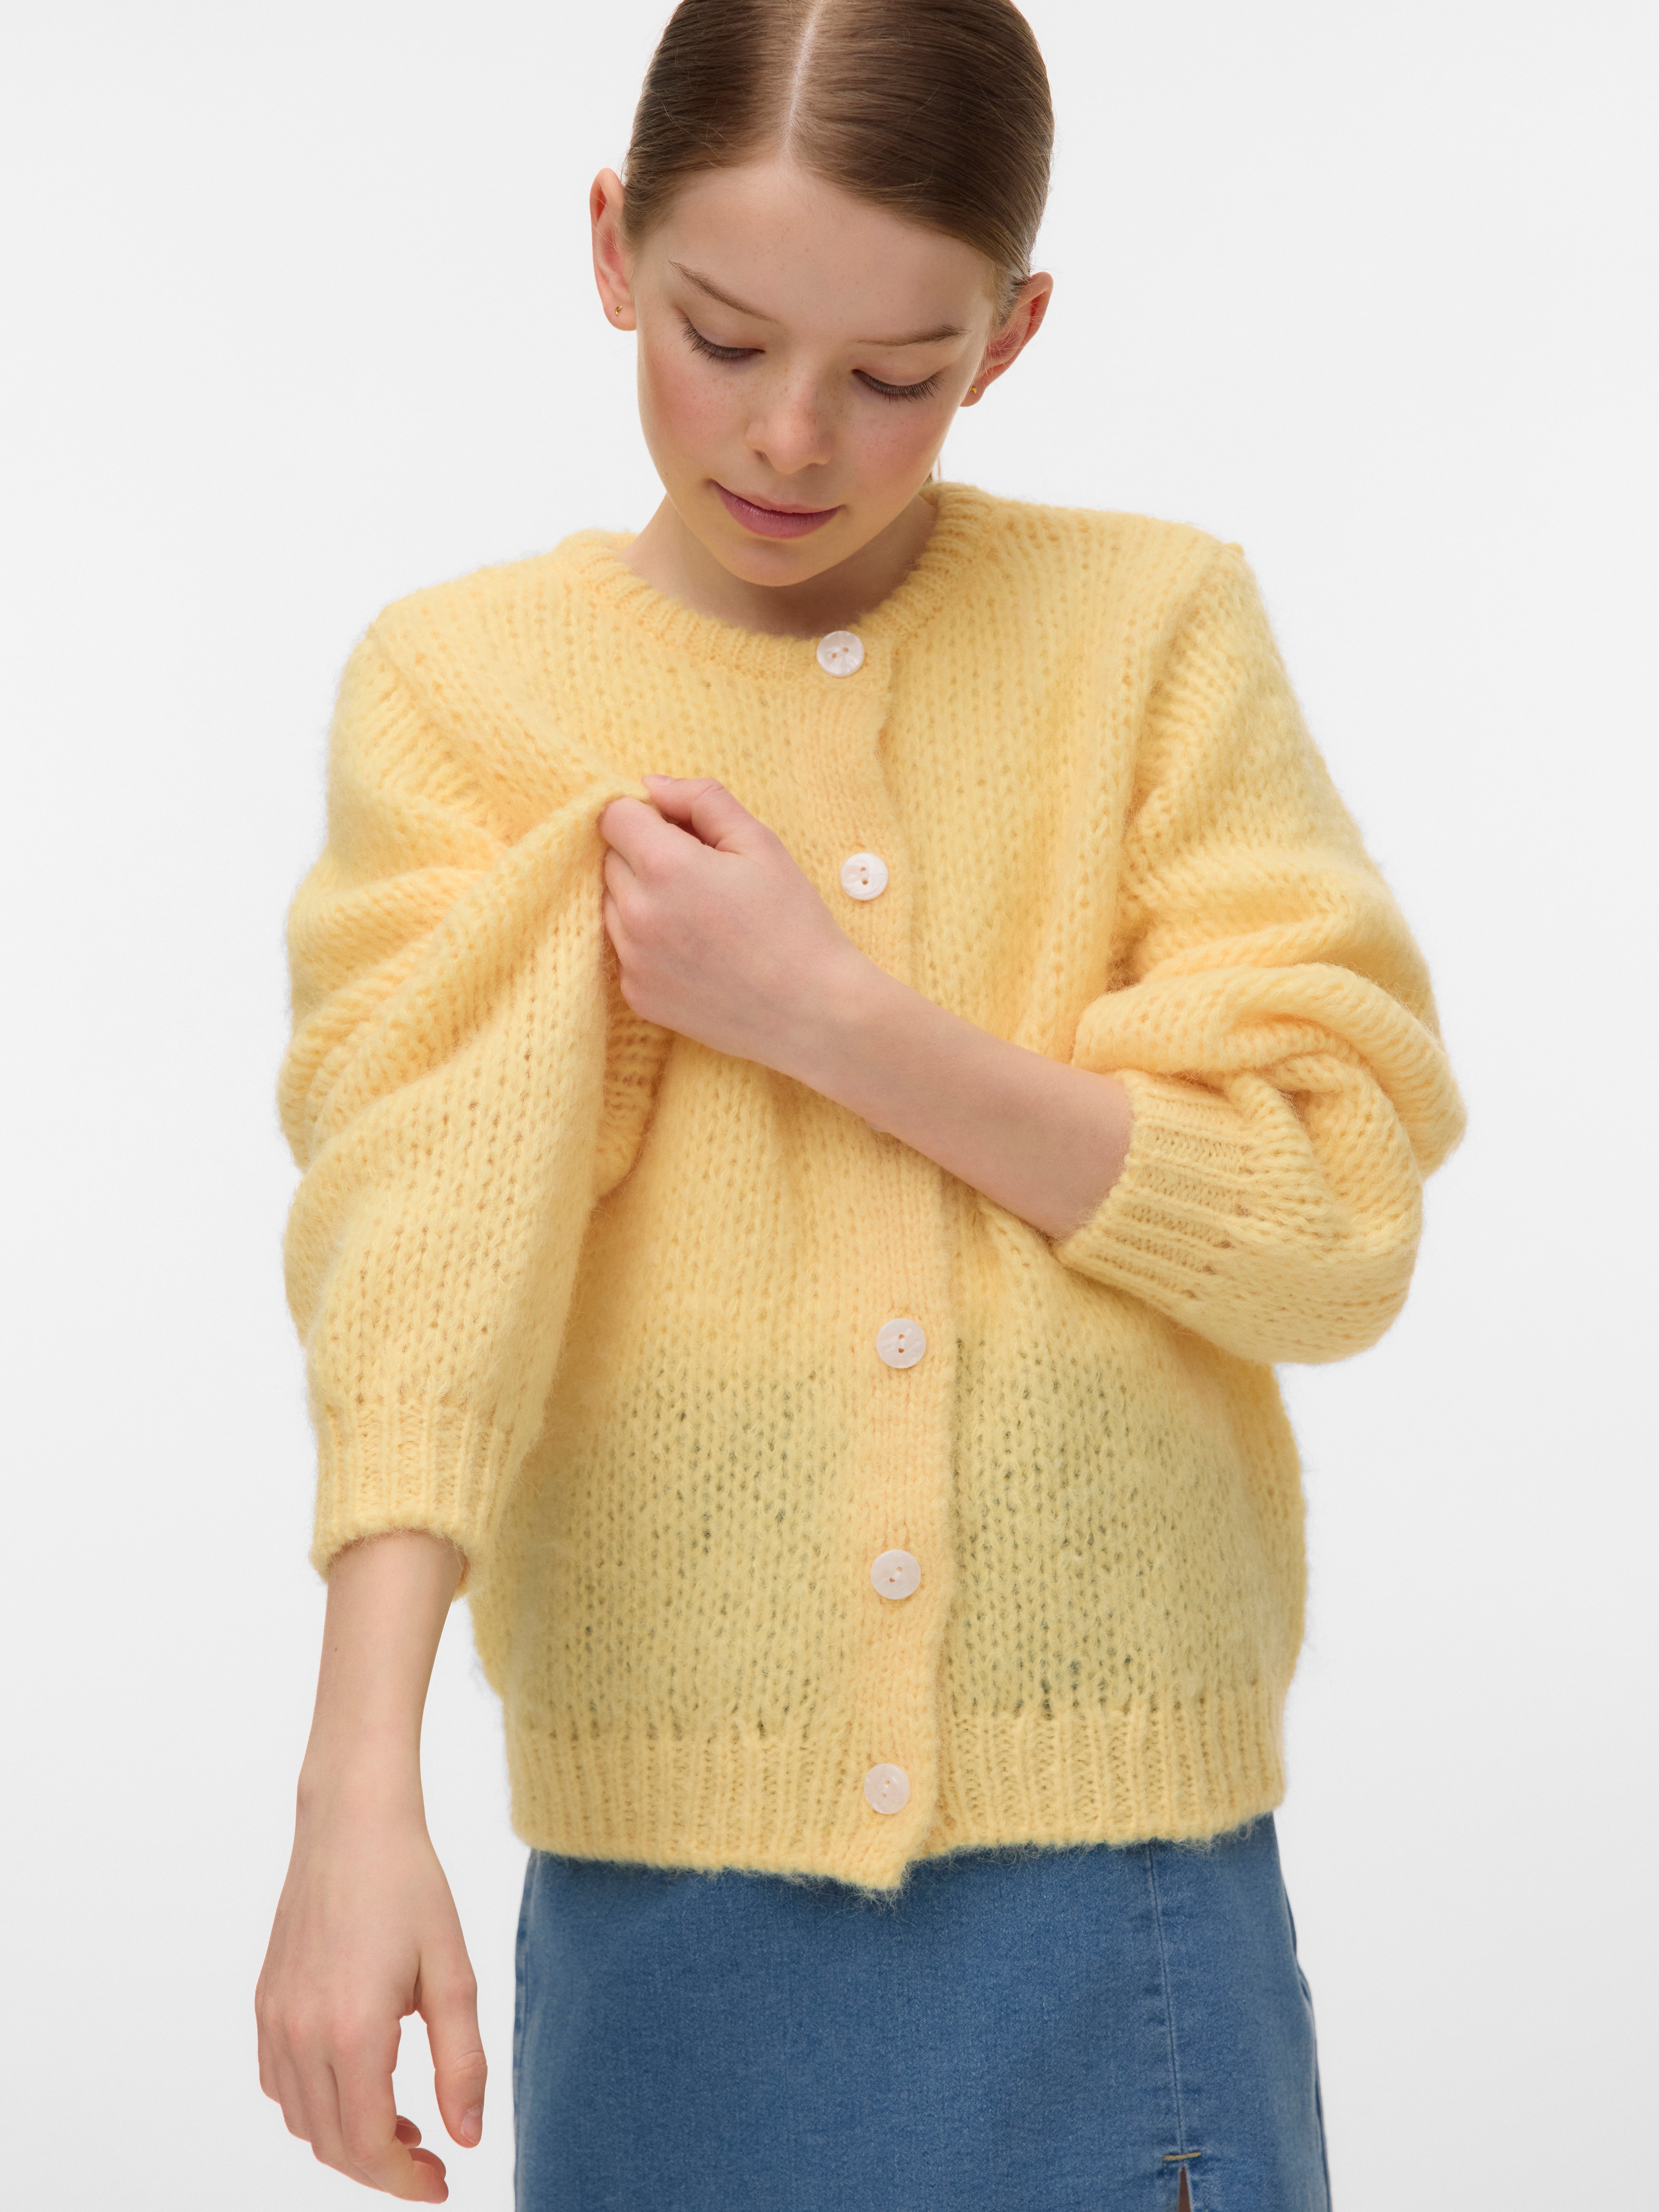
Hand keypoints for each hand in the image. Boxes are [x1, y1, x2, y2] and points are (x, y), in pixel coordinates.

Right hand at [256, 1799, 484, 2200]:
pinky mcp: (265, 2001)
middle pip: (332, 2143)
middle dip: (382, 2166)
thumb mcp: (452, 1973)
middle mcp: (300, 2033)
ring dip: (348, 2138)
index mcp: (351, 2031)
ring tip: (403, 2124)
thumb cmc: (408, 1886)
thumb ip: (462, 2063)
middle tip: (432, 2158)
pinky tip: (358, 2084)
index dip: (404, 2180)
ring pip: (302, 2120)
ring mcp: (274, 2018)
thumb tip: (468, 2137)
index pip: (367, 2144)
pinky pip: (279, 2083)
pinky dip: (316, 2105)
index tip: (441, 2183)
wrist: (352, 1823)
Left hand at [598, 774, 867, 1072]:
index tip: (679, 831)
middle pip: (611, 859)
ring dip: (643, 898)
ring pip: (613, 905)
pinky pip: (625, 950)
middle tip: (703, 875)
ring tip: (700, 916)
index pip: (613, 817)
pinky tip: (696, 951)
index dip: (646, 815)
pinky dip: (649, 943)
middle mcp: (636, 914)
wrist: (813, 1012)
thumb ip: (702, 800)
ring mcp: (632, 960)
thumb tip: (652, 785)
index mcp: (664, 866)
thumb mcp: (760, 843)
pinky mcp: (637, 995)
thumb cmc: (794, 923)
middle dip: (645, 855)